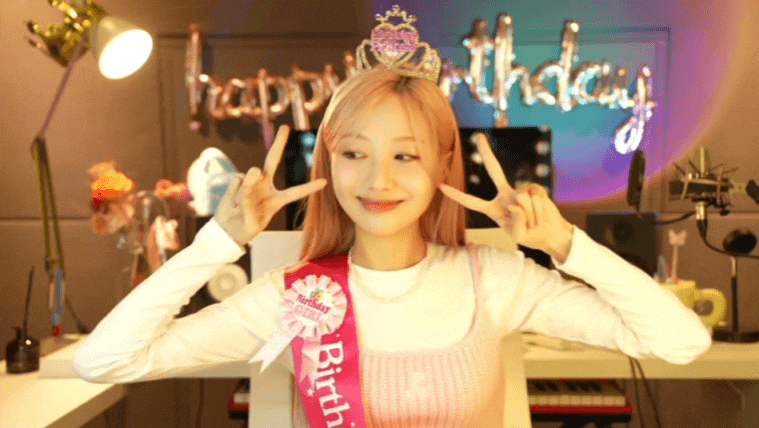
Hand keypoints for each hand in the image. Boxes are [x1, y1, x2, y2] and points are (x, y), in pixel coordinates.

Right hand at [214, 125, 326, 245]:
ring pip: (252, 172)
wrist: (227, 229)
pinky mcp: (237, 181)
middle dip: (279, 143)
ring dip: (246, 187)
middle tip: (285, 127)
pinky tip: (233, 202)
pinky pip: (237, 179)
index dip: (309, 187)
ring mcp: (251, 182)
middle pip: (272, 159)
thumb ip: (250, 203)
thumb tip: (245, 184)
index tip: (324, 181)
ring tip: (240, 204)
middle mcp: (265, 186)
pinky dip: (234, 192)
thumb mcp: (252, 223)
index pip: (295, 192)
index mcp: (276, 199)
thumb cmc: (245, 228)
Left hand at [439, 133, 572, 257]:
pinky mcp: (535, 188)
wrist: (550, 233)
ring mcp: (520, 190)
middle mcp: (505, 196)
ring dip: (530, 215)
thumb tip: (516, 203)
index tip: (441, 186)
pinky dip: (538, 210)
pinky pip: (534, 196)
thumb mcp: (518, 235)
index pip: (472, 202)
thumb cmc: (530, 235)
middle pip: (494, 171)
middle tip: (479, 136)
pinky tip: (540, 216)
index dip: (457, 195)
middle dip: (487, 153)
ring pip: (521, 198)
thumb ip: (515, 221)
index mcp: (494, 209)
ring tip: (533, 223)